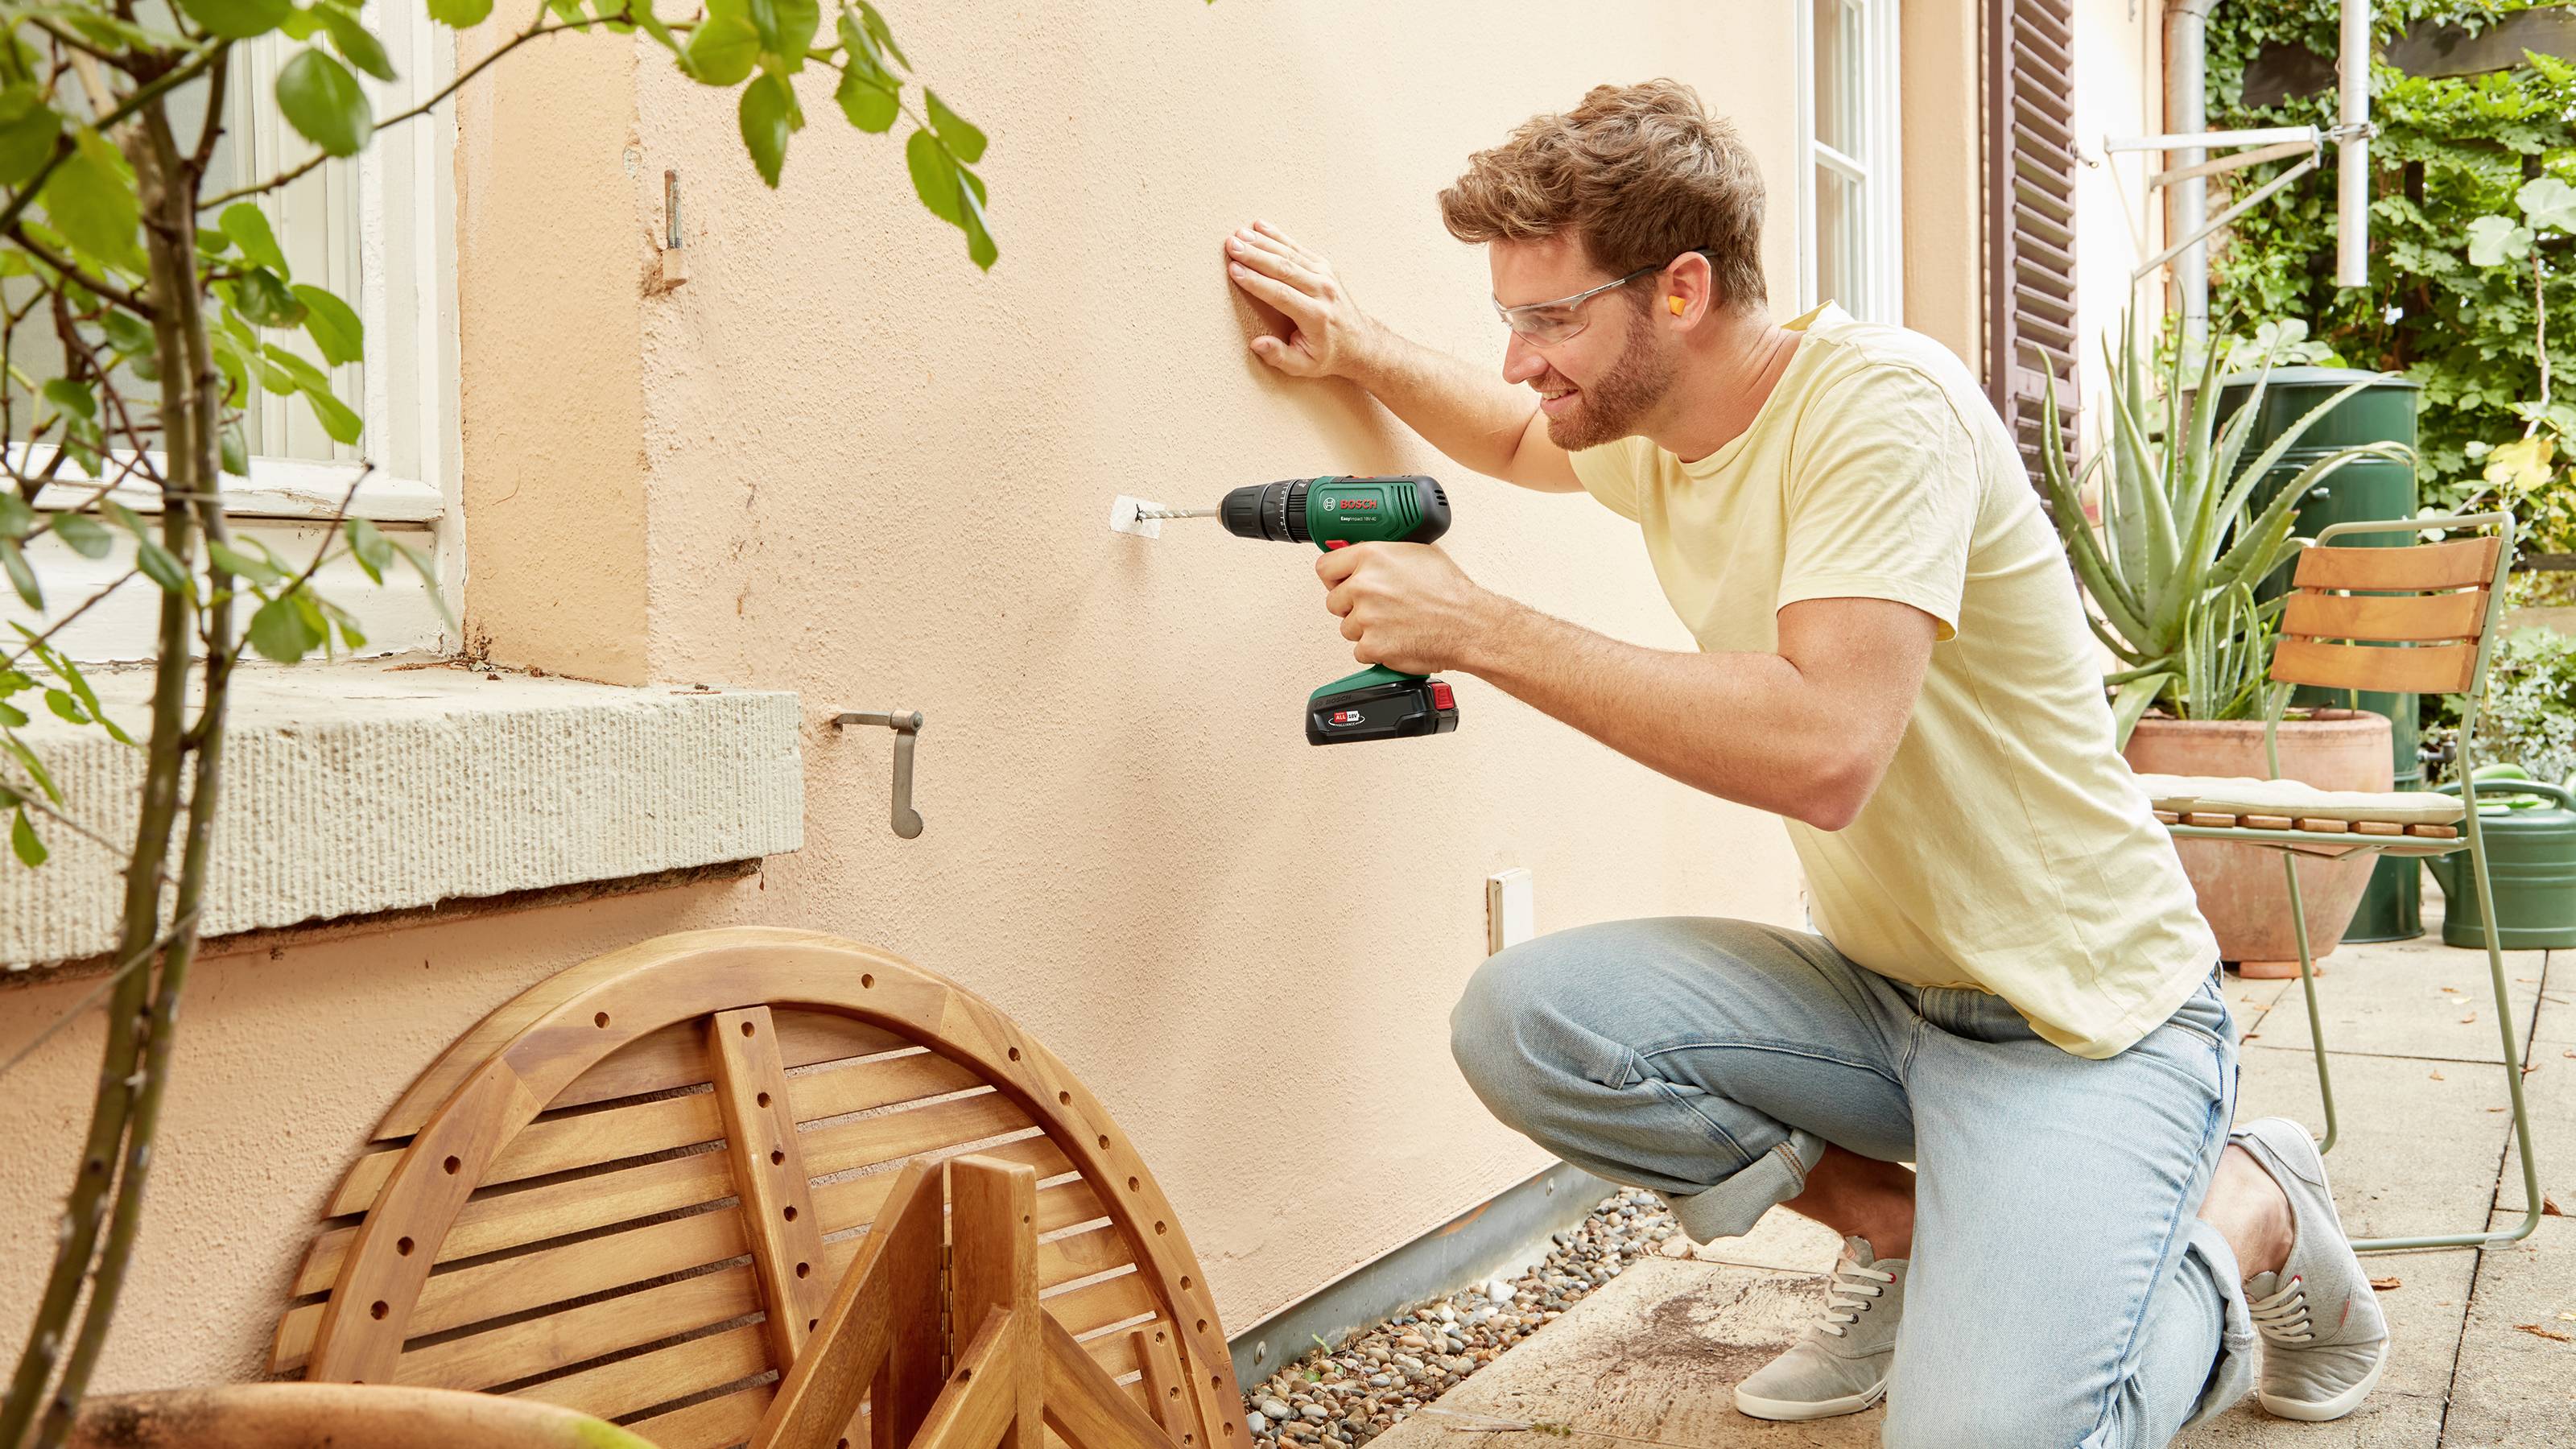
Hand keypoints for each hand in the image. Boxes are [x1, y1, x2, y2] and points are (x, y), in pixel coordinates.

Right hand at [1225, 222, 1378, 380]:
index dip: (1255, 281)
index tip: (1234, 270)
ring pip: (1290, 254)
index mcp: (1315, 315)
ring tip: (1239, 234)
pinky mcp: (1324, 267)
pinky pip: (1298, 248)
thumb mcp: (1303, 366)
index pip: (1280, 294)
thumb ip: (1279, 356)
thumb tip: (1257, 344)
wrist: (1360, 342)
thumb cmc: (1328, 354)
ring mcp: (1325, 276)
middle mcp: (1322, 291)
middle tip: (1231, 245)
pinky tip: (1260, 227)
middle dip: (1255, 255)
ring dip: (1262, 242)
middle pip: (1283, 268)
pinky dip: (1278, 237)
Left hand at [1316, 542, 1499, 675]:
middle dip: (1351, 606)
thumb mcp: (1417, 552)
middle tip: (1377, 608)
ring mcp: (1366, 617)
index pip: (1326, 566)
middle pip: (1333, 601)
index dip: (1334, 577)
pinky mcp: (1372, 645)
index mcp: (1371, 557)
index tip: (1339, 582)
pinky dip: (1376, 650)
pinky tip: (1396, 638)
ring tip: (1394, 623)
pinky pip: (1360, 650)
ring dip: (1365, 629)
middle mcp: (1365, 585)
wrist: (1468, 625)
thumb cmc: (1450, 591)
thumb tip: (1365, 555)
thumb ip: (1384, 553)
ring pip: (1347, 628)